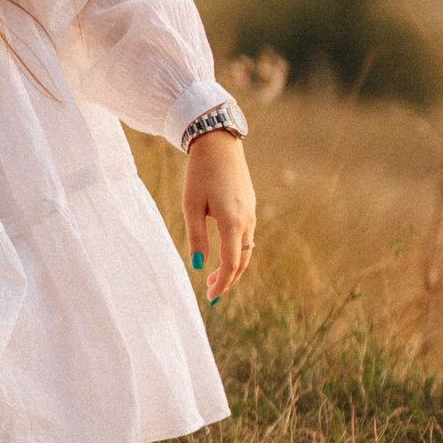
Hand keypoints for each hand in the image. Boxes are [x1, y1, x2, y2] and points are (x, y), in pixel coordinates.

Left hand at [183, 131, 255, 303]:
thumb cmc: (200, 174)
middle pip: (242, 260)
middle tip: (211, 292)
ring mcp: (251, 213)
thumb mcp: (191, 206)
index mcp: (232, 222)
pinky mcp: (250, 206)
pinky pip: (246, 235)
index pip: (231, 263)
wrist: (219, 145)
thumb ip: (196, 236)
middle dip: (228, 279)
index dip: (222, 283)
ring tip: (213, 275)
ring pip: (246, 248)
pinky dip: (237, 250)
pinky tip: (223, 252)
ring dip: (233, 265)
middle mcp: (247, 220)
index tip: (210, 297)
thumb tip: (198, 265)